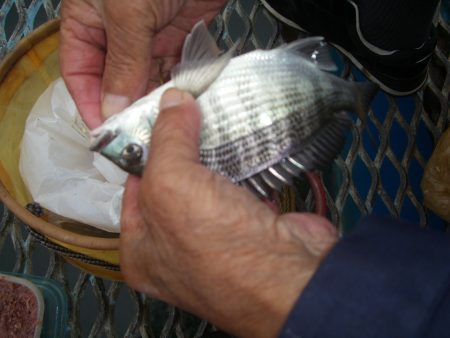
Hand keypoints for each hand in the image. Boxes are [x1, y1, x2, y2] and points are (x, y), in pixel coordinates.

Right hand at [60, 0, 227, 128]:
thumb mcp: (127, 12)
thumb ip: (122, 61)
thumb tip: (113, 106)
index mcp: (88, 22)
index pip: (80, 72)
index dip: (89, 102)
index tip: (104, 130)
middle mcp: (117, 33)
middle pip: (116, 81)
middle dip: (126, 107)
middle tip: (139, 135)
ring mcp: (149, 35)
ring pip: (147, 80)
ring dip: (154, 101)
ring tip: (161, 125)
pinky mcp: (179, 37)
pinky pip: (175, 70)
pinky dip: (177, 87)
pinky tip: (180, 104)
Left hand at [120, 89, 337, 336]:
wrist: (289, 276)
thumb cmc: (213, 241)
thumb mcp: (172, 184)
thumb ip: (167, 139)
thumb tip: (172, 99)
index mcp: (142, 250)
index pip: (134, 188)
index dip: (143, 150)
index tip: (157, 115)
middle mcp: (176, 249)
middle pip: (174, 184)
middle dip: (183, 147)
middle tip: (189, 109)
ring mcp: (218, 239)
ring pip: (210, 184)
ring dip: (214, 153)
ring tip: (216, 113)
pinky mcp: (252, 225)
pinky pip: (241, 186)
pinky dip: (244, 163)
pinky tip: (244, 136)